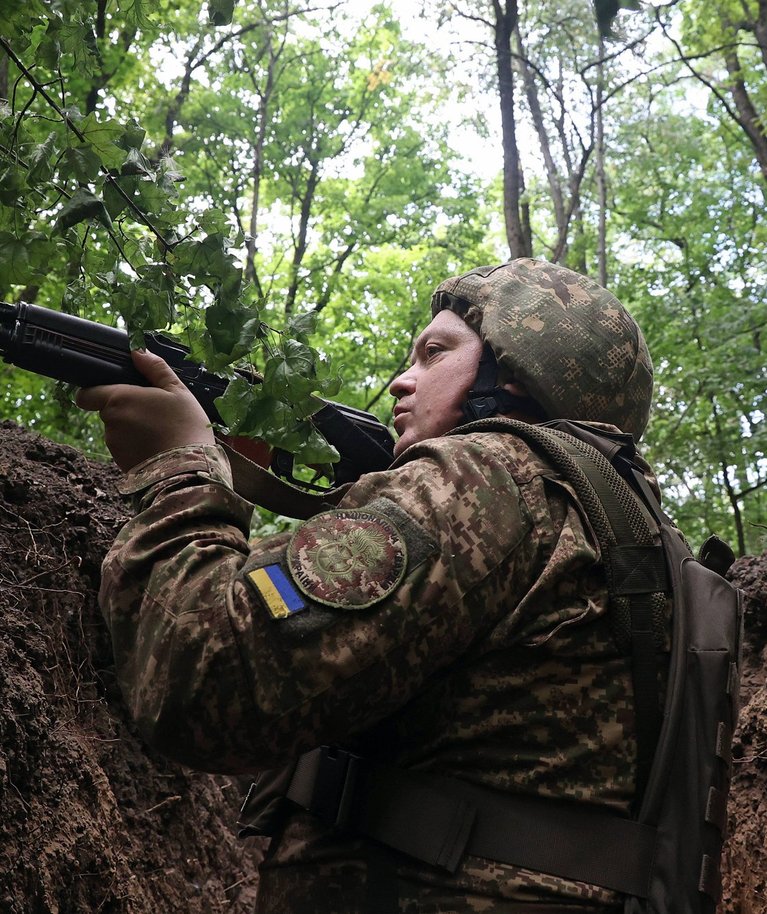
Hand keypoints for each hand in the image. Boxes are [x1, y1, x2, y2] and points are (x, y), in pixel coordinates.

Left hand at [76, 349, 214, 471]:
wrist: (188, 470)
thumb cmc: (185, 425)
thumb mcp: (178, 390)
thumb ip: (155, 368)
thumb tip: (138, 351)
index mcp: (118, 399)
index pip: (86, 394)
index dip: (94, 392)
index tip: (113, 392)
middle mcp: (110, 422)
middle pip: (108, 411)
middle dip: (126, 410)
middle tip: (154, 412)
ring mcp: (114, 445)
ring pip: (118, 430)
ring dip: (133, 429)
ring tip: (160, 431)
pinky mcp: (121, 462)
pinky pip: (126, 448)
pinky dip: (137, 446)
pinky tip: (158, 446)